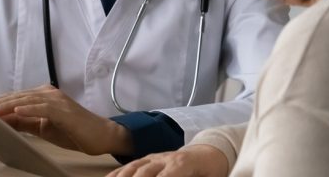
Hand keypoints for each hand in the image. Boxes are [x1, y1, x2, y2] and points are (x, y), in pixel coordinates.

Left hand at [0, 84, 132, 154]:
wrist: (101, 135)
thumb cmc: (73, 131)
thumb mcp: (43, 128)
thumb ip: (25, 122)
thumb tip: (3, 121)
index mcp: (43, 96)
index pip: (15, 98)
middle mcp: (49, 94)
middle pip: (18, 97)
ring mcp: (57, 100)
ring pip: (27, 100)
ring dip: (8, 105)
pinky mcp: (65, 110)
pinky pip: (44, 108)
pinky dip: (30, 108)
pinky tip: (17, 110)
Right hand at [106, 145, 228, 176]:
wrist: (209, 153)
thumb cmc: (210, 170)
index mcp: (183, 163)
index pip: (167, 175)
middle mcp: (166, 158)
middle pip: (145, 172)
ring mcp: (155, 157)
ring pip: (135, 167)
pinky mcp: (148, 159)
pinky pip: (131, 165)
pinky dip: (118, 173)